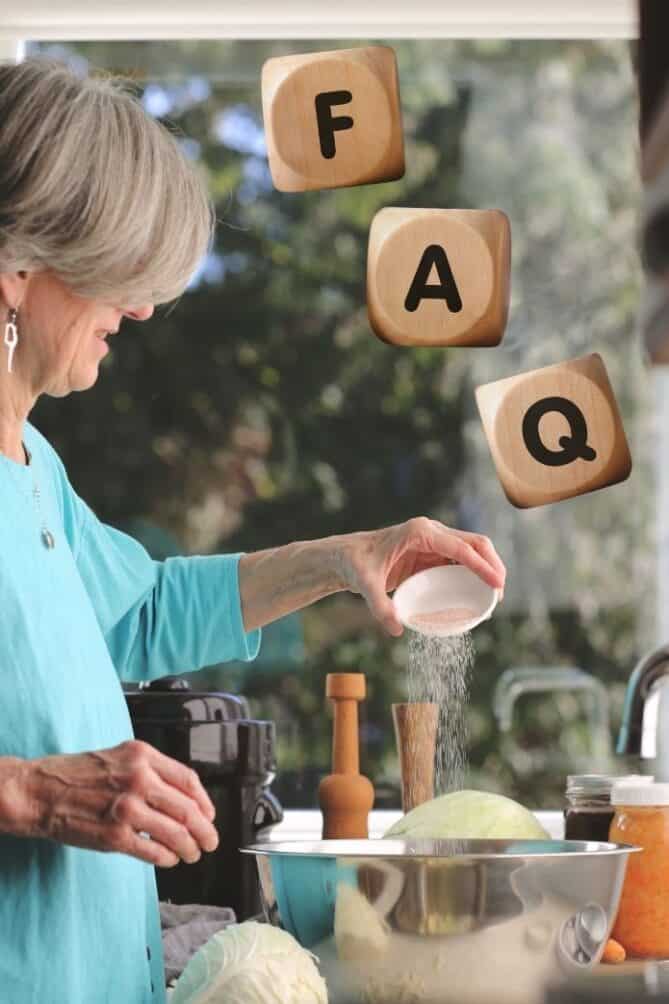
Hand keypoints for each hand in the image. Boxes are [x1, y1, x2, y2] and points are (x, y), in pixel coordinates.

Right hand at [7, 740, 218, 867]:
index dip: (205, 802)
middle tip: (210, 841)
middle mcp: (139, 779)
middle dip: (205, 830)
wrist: (40, 791)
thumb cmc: (77, 775)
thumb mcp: (119, 756)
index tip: (209, 815)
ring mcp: (128, 808)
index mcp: (143, 756)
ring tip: (193, 854)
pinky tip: (169, 859)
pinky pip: (154, 851)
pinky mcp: (114, 836)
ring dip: (190, 847)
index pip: (189, 780)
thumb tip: (181, 795)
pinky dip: (168, 857)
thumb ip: (150, 770)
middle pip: (188, 809)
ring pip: (176, 833)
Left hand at [336, 516, 505, 636]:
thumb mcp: (365, 584)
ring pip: (471, 550)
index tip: (497, 585)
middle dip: (493, 565)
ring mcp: (433, 541)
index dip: (482, 565)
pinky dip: (473, 573)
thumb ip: (379, 605)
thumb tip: (396, 628)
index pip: (460, 547)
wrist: (345, 556)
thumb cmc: (355, 563)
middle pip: (475, 543)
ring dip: (486, 568)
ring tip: (494, 597)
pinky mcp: (431, 552)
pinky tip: (477, 593)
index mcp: (420, 532)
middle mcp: (431, 532)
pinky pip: (459, 560)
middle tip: (499, 594)